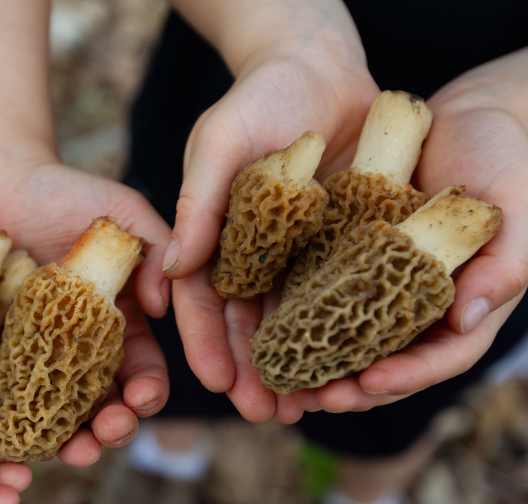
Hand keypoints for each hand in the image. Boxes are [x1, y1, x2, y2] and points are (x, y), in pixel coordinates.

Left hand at [0, 158, 173, 465]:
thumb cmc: (62, 192)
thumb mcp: (123, 213)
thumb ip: (155, 254)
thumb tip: (166, 307)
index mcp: (114, 326)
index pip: (140, 371)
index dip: (147, 391)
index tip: (143, 397)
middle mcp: (74, 352)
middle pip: (100, 407)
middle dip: (111, 428)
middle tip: (108, 432)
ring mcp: (28, 360)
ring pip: (51, 418)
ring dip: (68, 443)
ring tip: (73, 453)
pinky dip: (8, 432)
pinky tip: (14, 444)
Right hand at [162, 46, 377, 423]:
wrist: (322, 64)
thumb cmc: (258, 97)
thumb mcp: (219, 143)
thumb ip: (198, 203)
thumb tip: (174, 269)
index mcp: (212, 240)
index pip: (201, 302)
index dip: (207, 344)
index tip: (217, 384)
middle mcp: (251, 256)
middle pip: (248, 324)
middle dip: (254, 372)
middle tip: (264, 414)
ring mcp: (296, 254)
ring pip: (294, 321)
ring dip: (299, 365)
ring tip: (308, 406)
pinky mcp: (339, 245)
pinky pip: (340, 295)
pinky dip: (342, 331)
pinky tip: (353, 363)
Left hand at [292, 91, 527, 411]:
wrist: (469, 119)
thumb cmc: (505, 162)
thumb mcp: (522, 209)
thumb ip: (504, 267)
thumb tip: (464, 321)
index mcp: (468, 306)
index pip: (441, 358)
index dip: (407, 376)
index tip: (370, 383)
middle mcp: (423, 307)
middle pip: (389, 362)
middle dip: (353, 389)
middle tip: (314, 400)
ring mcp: (386, 287)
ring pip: (351, 340)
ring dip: (319, 368)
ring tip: (285, 384)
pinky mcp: (352, 260)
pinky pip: (326, 296)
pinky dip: (301, 318)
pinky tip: (270, 332)